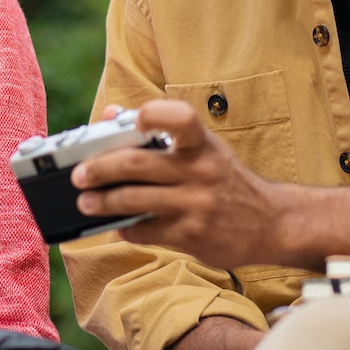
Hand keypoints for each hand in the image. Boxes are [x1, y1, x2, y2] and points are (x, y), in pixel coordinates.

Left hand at [71, 98, 289, 270]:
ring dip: (102, 203)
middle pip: (137, 165)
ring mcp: (196, 205)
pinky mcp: (193, 235)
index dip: (153, 115)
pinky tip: (117, 224)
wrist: (271, 223)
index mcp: (202, 144)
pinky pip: (146, 231)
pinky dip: (126, 228)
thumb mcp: (202, 149)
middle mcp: (200, 171)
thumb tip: (110, 114)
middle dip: (99, 169)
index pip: (179, 118)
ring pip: (134, 201)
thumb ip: (159, 132)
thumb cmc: (225, 180)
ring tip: (85, 202)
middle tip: (78, 175)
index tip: (132, 121)